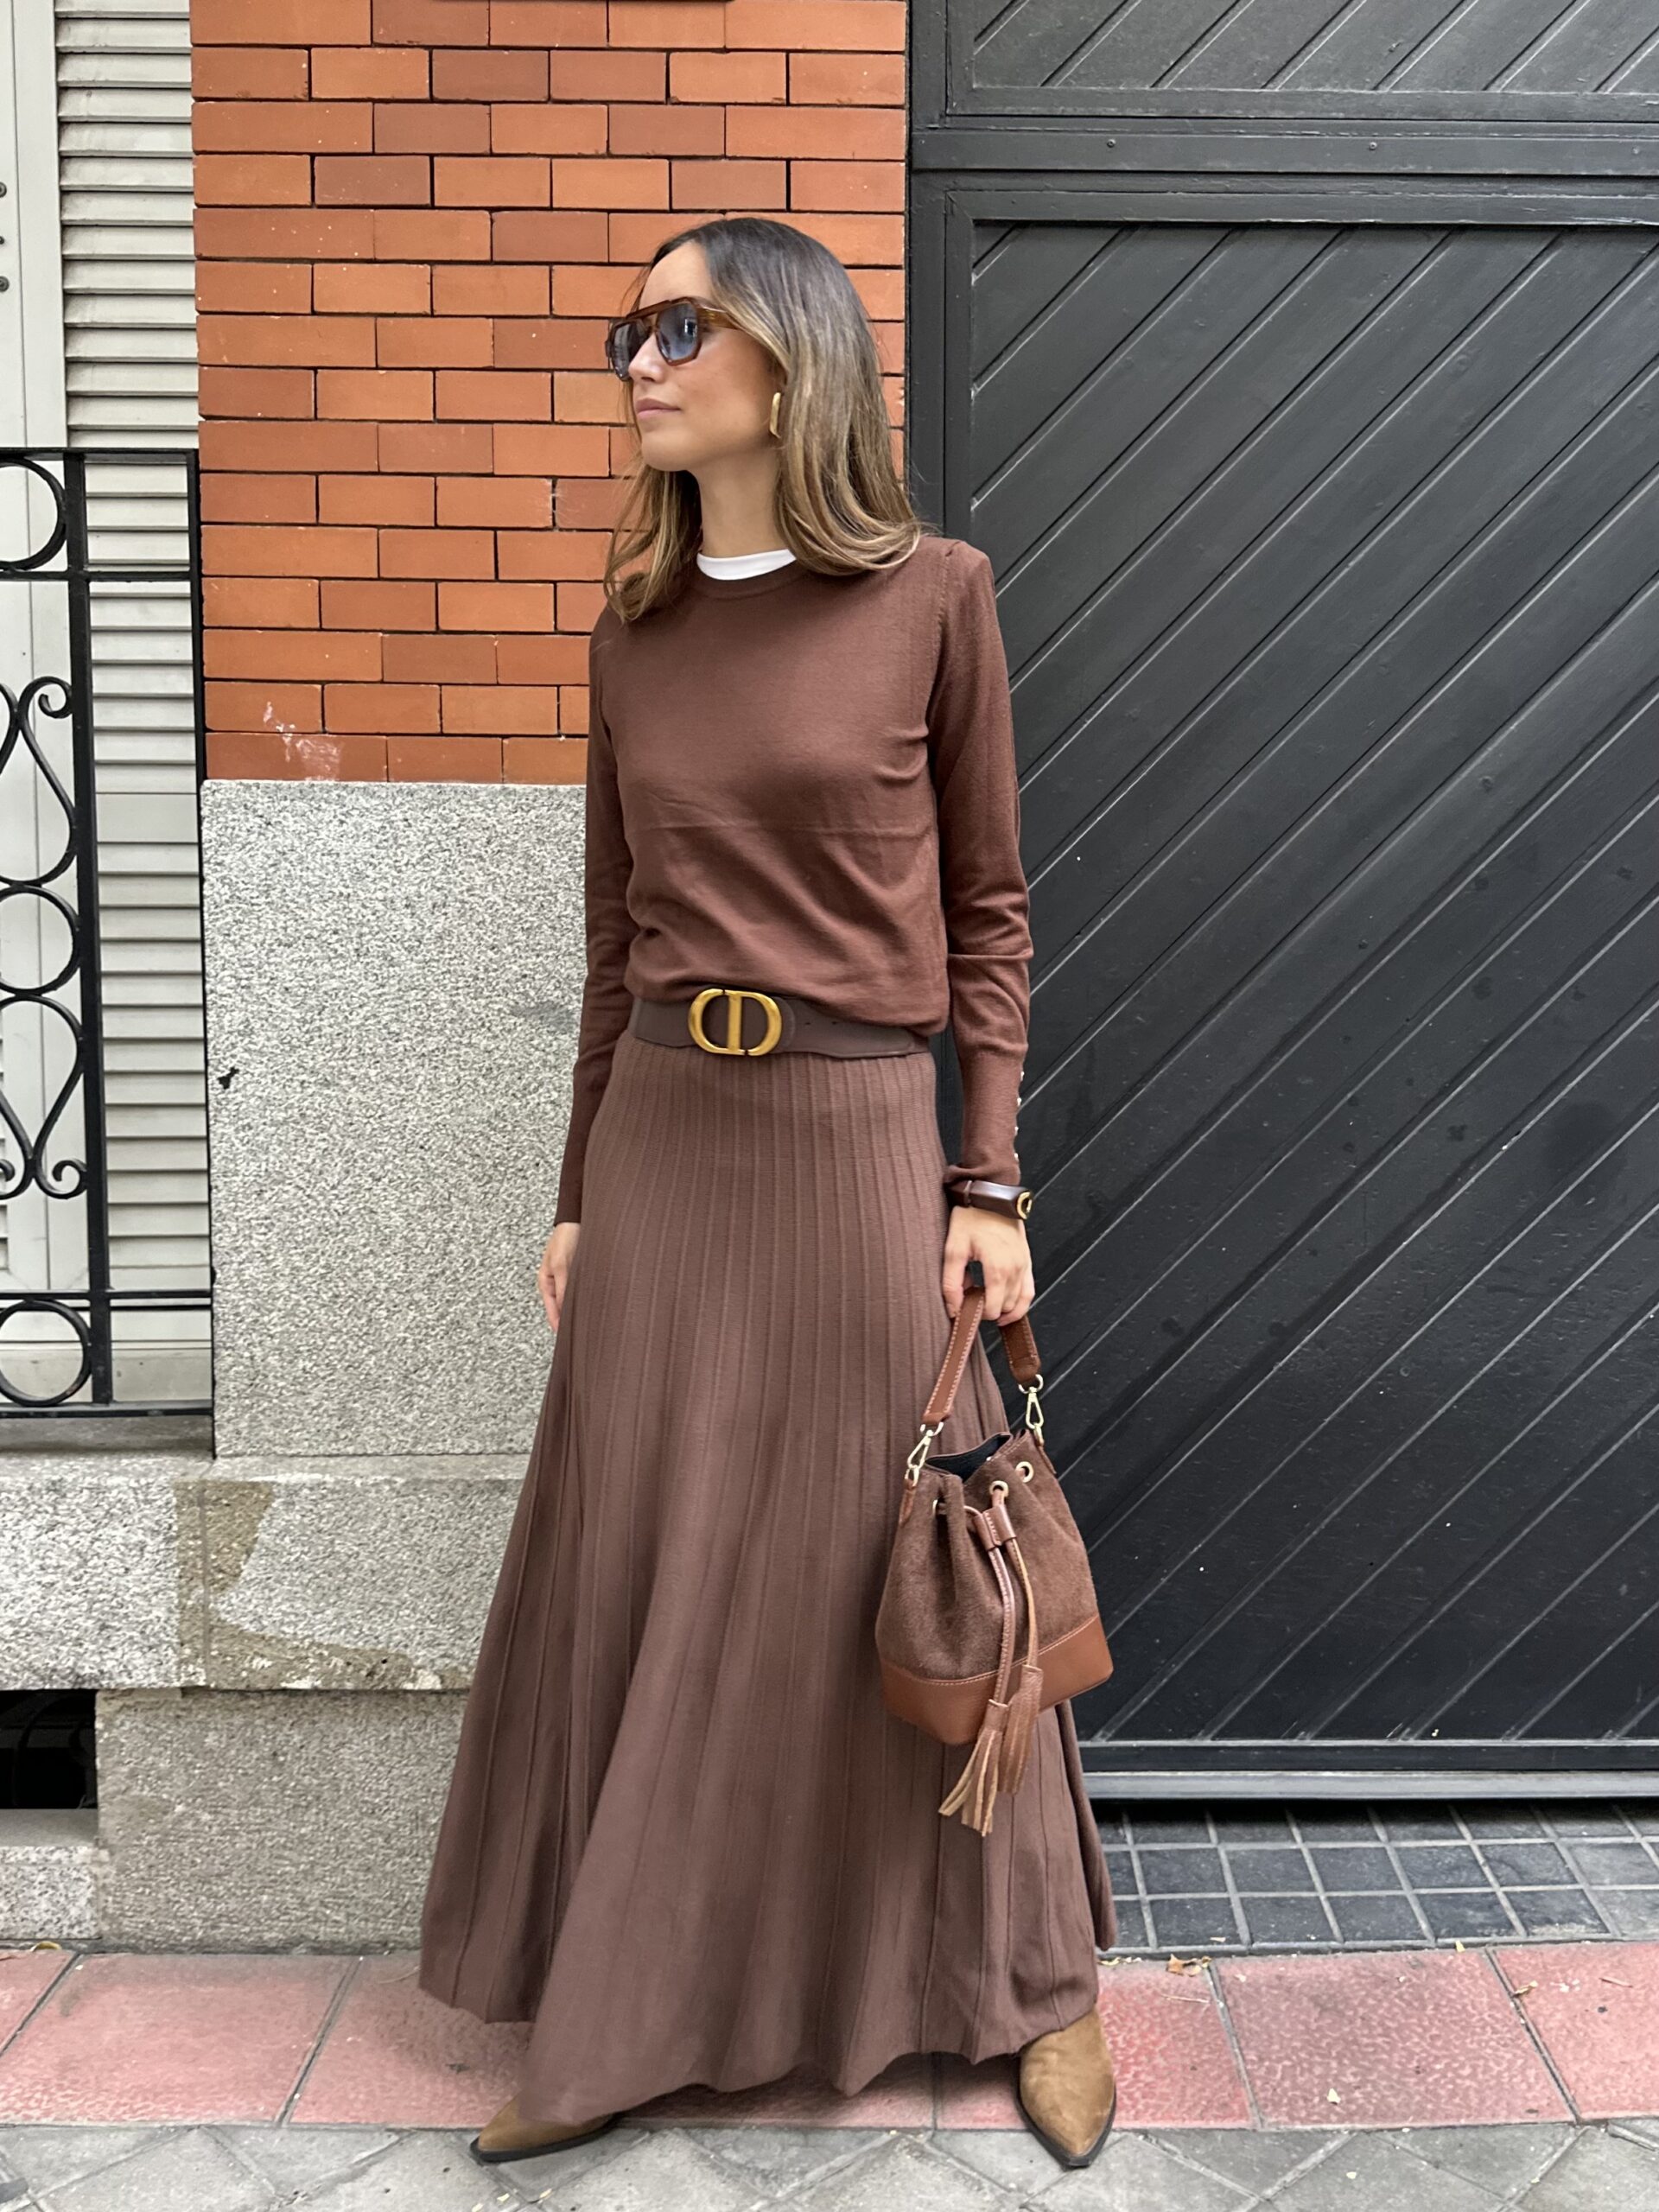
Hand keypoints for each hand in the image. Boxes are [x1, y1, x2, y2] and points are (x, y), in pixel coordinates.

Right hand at [538, 1222, 580, 1331]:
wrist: (577, 1217)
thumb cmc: (565, 1237)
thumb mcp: (562, 1265)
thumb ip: (563, 1289)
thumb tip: (566, 1311)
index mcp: (546, 1283)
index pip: (552, 1312)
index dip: (559, 1326)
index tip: (567, 1341)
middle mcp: (556, 1283)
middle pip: (562, 1308)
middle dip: (571, 1321)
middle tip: (583, 1336)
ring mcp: (567, 1279)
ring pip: (573, 1301)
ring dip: (580, 1309)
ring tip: (591, 1324)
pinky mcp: (579, 1273)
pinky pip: (581, 1291)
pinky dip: (587, 1298)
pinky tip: (596, 1305)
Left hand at [942, 1204, 1033, 1325]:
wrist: (990, 1193)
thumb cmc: (972, 1216)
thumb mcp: (954, 1248)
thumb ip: (951, 1282)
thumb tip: (954, 1308)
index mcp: (998, 1269)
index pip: (993, 1309)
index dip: (977, 1314)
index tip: (963, 1307)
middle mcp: (1016, 1269)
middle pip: (1006, 1308)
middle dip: (988, 1309)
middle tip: (970, 1300)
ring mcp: (1024, 1265)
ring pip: (1020, 1302)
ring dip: (1003, 1308)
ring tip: (985, 1305)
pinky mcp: (1027, 1260)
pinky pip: (1029, 1291)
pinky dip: (1020, 1303)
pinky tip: (1006, 1306)